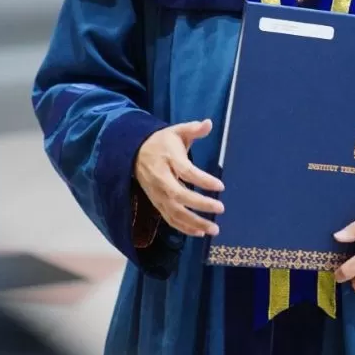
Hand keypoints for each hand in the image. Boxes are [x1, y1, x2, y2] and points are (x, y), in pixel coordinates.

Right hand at [134, 120, 223, 237]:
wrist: (134, 153)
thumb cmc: (162, 142)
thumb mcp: (176, 131)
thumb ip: (193, 129)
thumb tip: (209, 123)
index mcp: (168, 158)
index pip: (186, 171)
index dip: (203, 180)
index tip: (221, 186)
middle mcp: (161, 178)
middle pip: (179, 195)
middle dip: (200, 204)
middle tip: (221, 208)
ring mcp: (157, 193)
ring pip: (174, 212)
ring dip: (194, 222)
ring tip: (214, 229)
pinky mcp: (156, 203)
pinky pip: (170, 219)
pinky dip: (184, 228)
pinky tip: (199, 232)